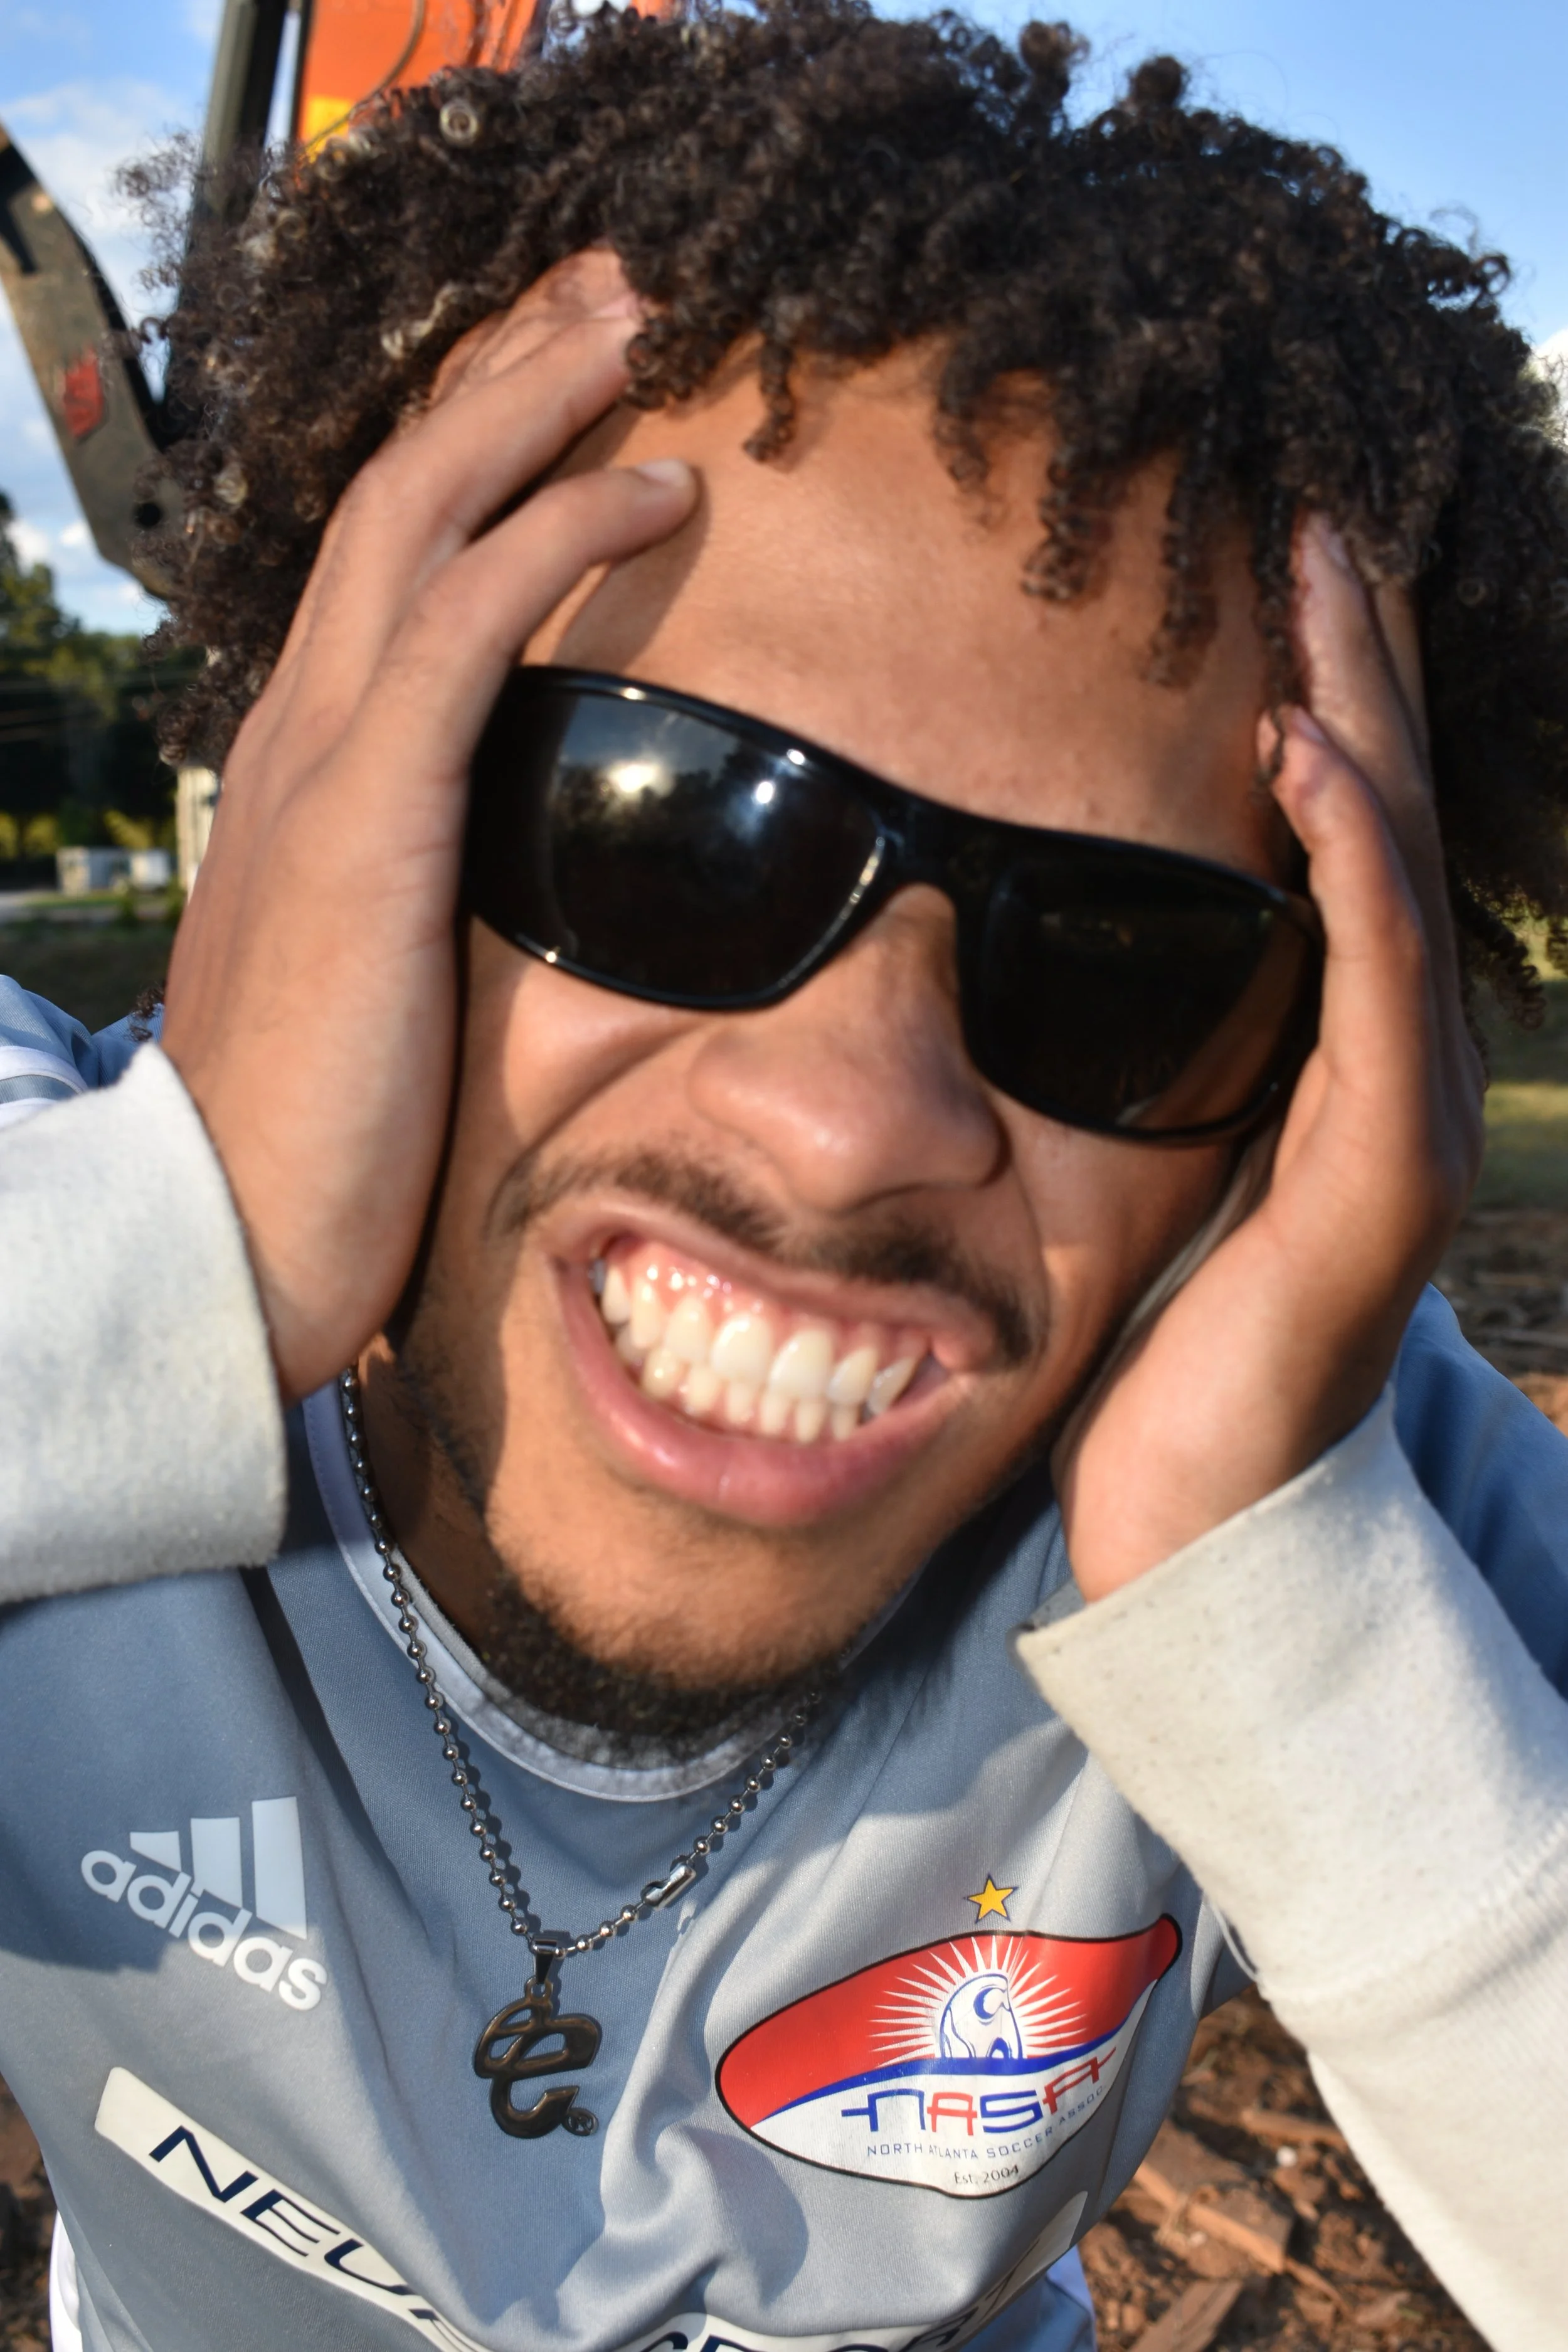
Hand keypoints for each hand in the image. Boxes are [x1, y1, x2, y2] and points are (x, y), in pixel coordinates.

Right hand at [160, 252, 697, 1403]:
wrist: (222, 1238)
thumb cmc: (312, 1131)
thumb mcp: (371, 975)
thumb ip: (419, 897)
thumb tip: (489, 890)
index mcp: (307, 764)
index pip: (387, 557)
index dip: (471, 447)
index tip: (567, 382)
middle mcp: (300, 727)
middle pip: (400, 488)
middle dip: (503, 370)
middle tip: (610, 289)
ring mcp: (321, 758)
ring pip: (423, 509)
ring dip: (533, 397)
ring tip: (637, 321)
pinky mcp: (366, 811)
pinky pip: (472, 617)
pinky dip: (563, 527)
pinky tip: (659, 482)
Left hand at [1055, 517, 1485, 1596]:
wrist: (1197, 1522)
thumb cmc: (1148, 1353)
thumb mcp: (1131, 1170)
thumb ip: (1123, 1058)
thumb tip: (1023, 962)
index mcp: (1326, 1047)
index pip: (1332, 836)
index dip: (1321, 699)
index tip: (1274, 572)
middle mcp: (1388, 1058)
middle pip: (1379, 818)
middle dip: (1355, 661)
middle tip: (1320, 515)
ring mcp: (1401, 1110)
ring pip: (1394, 867)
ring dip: (1361, 712)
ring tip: (1325, 574)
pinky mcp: (1379, 1173)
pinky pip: (1370, 980)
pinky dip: (1344, 856)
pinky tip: (1304, 754)